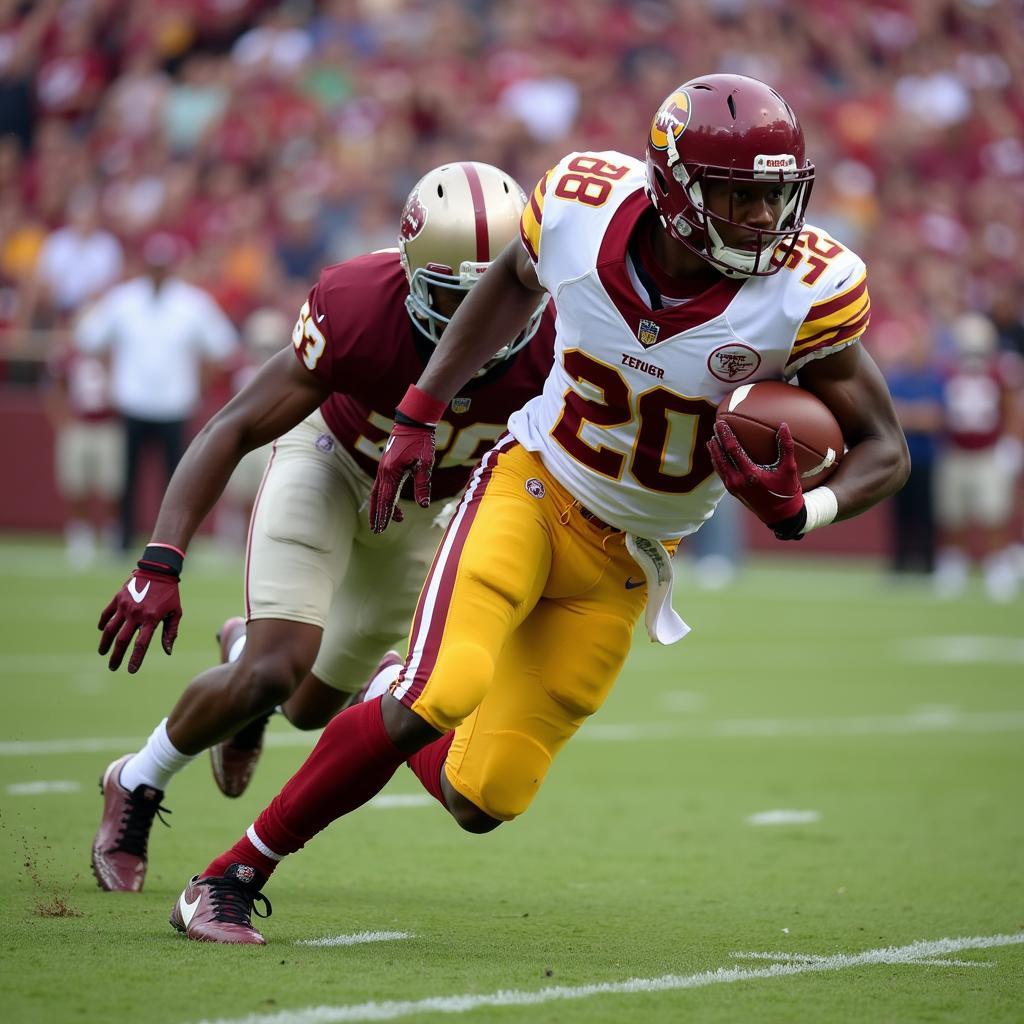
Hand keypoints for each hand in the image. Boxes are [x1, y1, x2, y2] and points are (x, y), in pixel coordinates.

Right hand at [98, 567, 181, 672]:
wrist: (159, 570)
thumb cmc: (170, 593)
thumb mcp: (176, 612)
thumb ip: (170, 632)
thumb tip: (167, 651)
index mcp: (152, 619)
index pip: (141, 644)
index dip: (135, 659)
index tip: (131, 670)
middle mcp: (136, 614)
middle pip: (122, 640)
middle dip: (116, 656)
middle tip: (113, 667)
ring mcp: (125, 606)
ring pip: (110, 629)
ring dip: (105, 643)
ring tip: (102, 653)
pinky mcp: (117, 598)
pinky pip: (107, 614)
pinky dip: (103, 623)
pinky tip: (102, 631)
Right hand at [368, 422, 435, 532]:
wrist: (413, 423)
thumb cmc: (421, 441)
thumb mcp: (425, 463)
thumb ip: (423, 484)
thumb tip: (423, 505)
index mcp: (391, 472)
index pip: (386, 499)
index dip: (384, 515)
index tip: (381, 529)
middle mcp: (384, 471)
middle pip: (377, 498)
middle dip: (377, 515)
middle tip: (377, 531)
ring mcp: (384, 468)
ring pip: (378, 492)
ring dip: (381, 507)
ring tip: (389, 521)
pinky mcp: (387, 465)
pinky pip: (383, 485)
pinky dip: (386, 496)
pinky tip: (395, 503)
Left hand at [707, 420, 805, 538]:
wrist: (781, 516)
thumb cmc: (787, 492)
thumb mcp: (789, 469)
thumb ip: (786, 446)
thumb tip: (783, 425)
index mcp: (750, 474)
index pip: (732, 449)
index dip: (726, 434)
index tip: (721, 423)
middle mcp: (738, 481)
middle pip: (721, 456)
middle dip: (717, 440)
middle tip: (715, 425)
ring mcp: (733, 487)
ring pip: (718, 465)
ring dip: (714, 451)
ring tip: (711, 439)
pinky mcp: (732, 491)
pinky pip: (721, 473)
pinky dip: (717, 462)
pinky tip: (716, 455)